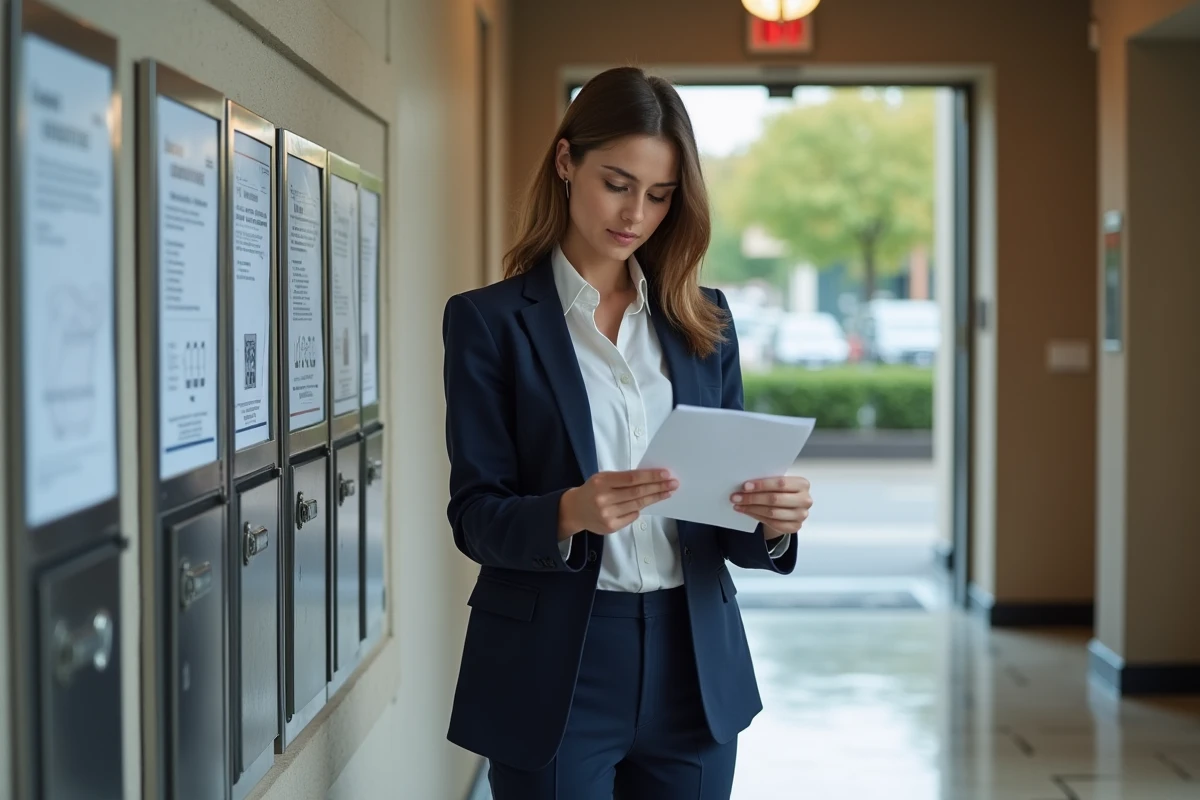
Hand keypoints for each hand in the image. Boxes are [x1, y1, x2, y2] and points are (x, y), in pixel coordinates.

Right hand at [558, 469, 678, 539]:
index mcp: (602, 481)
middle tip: (673, 484)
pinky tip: (647, 503)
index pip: (632, 478)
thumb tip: (650, 478)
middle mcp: (604, 498)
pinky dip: (640, 509)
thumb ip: (623, 478)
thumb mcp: (603, 478)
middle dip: (658, 487)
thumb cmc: (593, 490)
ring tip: (667, 493)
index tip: (666, 474)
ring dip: (654, 498)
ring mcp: (607, 514)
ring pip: (637, 505)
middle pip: (637, 492)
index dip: (651, 477)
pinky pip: (632, 516)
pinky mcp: (610, 527)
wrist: (575, 510)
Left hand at [730, 476, 812, 537]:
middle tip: (736, 497)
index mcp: (802, 484)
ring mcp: (801, 515)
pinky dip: (756, 516)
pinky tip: (746, 511)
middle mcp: (805, 500)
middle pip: (774, 499)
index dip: (761, 485)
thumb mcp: (779, 483)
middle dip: (753, 498)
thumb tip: (745, 484)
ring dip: (751, 508)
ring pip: (771, 512)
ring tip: (738, 504)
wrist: (790, 506)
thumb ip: (768, 482)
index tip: (745, 486)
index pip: (780, 483)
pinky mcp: (794, 527)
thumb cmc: (782, 490)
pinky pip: (772, 523)